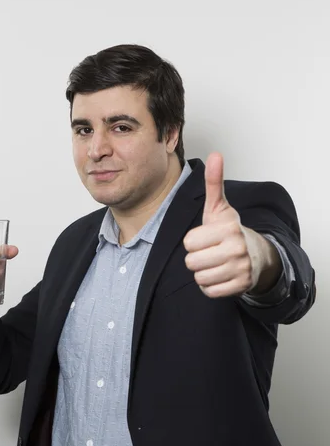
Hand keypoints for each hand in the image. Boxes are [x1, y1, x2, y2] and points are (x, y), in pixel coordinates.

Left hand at [183, 152, 260, 297]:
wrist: (256, 254)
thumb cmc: (229, 230)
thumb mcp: (219, 207)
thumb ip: (214, 182)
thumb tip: (215, 154)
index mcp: (228, 228)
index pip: (189, 242)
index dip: (193, 241)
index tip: (205, 237)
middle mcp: (237, 249)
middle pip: (191, 262)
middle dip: (196, 258)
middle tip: (209, 251)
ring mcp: (241, 269)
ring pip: (199, 278)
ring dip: (203, 272)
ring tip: (214, 262)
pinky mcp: (241, 286)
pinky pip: (209, 291)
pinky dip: (210, 286)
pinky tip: (219, 274)